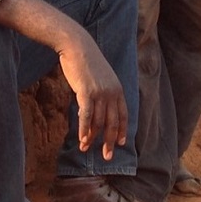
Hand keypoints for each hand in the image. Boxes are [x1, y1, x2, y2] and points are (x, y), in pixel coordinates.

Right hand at [57, 36, 128, 159]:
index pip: (123, 115)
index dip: (121, 130)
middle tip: (106, 156)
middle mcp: (112, 92)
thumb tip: (95, 111)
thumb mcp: (100, 77)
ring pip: (97, 121)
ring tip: (84, 148)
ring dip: (91, 137)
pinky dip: (84, 129)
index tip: (120, 143)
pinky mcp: (86, 92)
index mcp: (118, 89)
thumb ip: (102, 93)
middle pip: (112, 122)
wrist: (77, 45)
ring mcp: (100, 93)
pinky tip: (81, 139)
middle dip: (109, 141)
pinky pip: (86, 116)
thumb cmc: (86, 61)